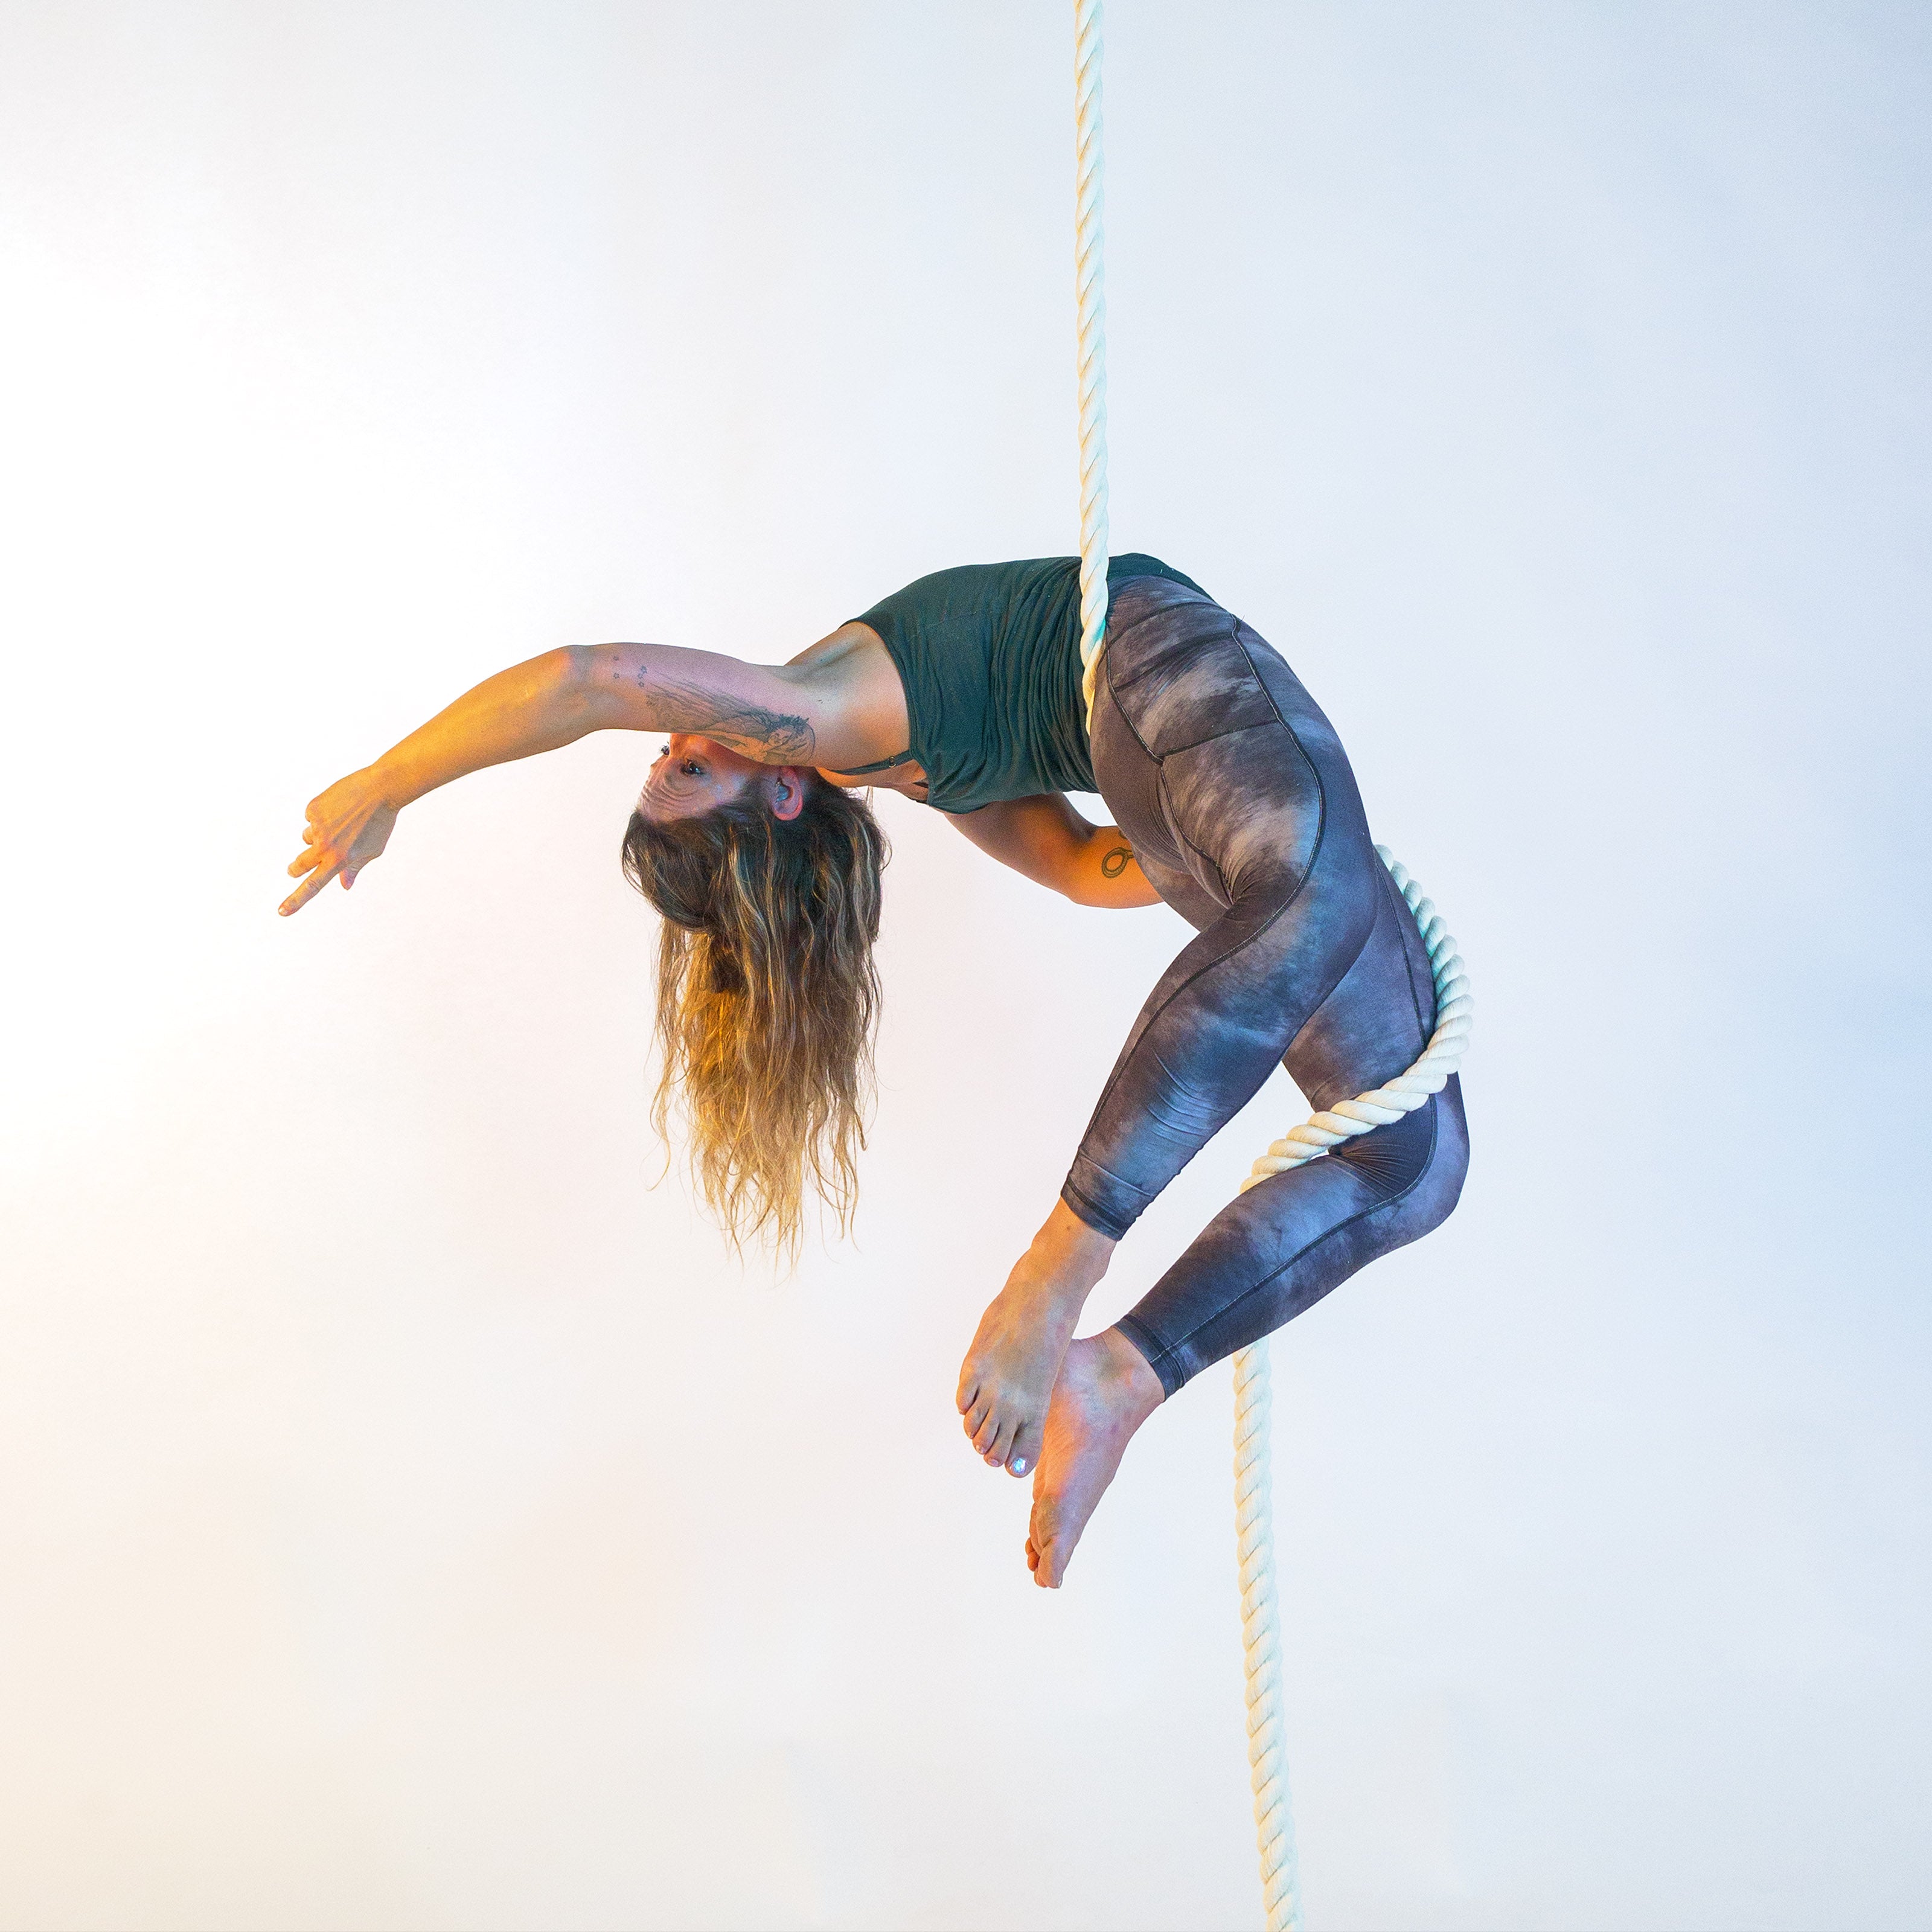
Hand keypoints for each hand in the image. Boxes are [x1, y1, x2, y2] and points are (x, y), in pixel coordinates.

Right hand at [280, 767, 397, 915]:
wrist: (381, 790)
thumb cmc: (381, 823)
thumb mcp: (373, 850)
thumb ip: (354, 868)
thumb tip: (345, 886)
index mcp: (340, 859)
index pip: (313, 885)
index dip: (296, 900)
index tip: (282, 911)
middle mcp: (325, 845)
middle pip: (300, 864)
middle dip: (296, 868)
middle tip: (293, 869)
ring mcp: (317, 826)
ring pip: (307, 837)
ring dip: (317, 835)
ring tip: (340, 823)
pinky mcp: (313, 809)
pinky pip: (311, 817)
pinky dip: (322, 814)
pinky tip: (338, 806)